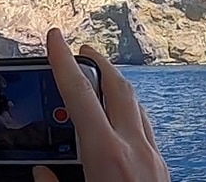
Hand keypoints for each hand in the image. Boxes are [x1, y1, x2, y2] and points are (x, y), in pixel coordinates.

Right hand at [34, 28, 169, 181]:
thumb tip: (42, 174)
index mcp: (107, 155)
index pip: (79, 93)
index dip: (64, 60)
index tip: (56, 38)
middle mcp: (134, 149)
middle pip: (117, 87)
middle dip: (99, 62)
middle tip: (83, 51)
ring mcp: (152, 157)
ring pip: (135, 105)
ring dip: (116, 86)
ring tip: (99, 81)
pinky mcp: (163, 169)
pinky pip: (146, 128)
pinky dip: (130, 114)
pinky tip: (121, 121)